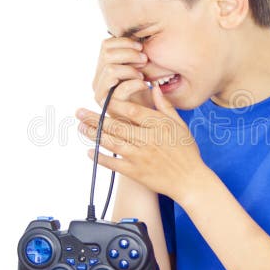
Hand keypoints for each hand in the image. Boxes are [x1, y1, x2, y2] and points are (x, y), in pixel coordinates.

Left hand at [76, 83, 210, 202]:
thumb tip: (154, 88)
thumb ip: (165, 107)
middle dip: (95, 118)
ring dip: (94, 134)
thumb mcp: (179, 126)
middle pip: (116, 126)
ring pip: (112, 143)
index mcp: (159, 126)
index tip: (102, 101)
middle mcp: (148, 140)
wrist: (190, 181)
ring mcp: (141, 157)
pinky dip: (100, 158)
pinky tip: (89, 152)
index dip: (114, 105)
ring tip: (81, 127)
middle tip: (79, 111)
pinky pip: (114, 164)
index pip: (132, 111)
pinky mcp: (136, 172)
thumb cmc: (187, 152)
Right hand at [92, 35, 153, 108]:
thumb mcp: (137, 69)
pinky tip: (145, 85)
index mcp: (102, 69)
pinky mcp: (111, 106)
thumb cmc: (143, 92)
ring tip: (144, 74)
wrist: (147, 117)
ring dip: (131, 68)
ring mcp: (102, 94)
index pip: (105, 45)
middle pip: (107, 55)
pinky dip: (136, 83)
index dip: (124, 42)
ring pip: (111, 70)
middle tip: (144, 59)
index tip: (140, 46)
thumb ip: (131, 55)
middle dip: (129, 54)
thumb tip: (136, 36)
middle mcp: (98, 81)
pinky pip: (121, 88)